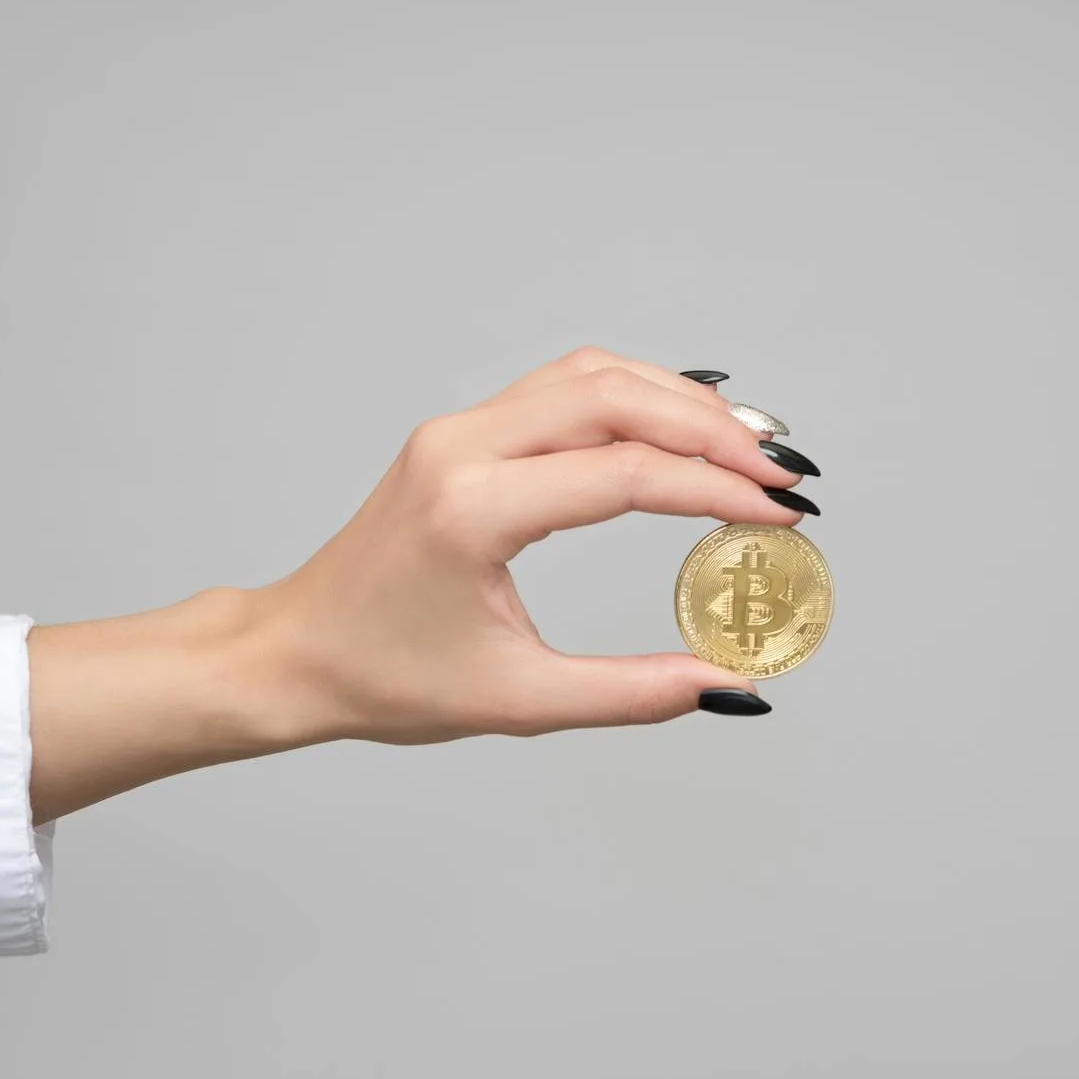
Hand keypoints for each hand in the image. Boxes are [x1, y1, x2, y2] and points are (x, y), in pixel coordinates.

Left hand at [26, 348, 820, 820]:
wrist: (295, 651)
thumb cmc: (387, 680)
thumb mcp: (520, 701)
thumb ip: (633, 692)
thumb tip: (731, 685)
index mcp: (473, 510)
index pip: (623, 474)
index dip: (715, 492)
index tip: (782, 516)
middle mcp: (461, 449)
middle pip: (614, 398)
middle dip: (712, 432)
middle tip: (783, 474)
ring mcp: (457, 430)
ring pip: (590, 376)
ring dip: (676, 401)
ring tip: (749, 444)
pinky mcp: (461, 433)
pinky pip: (562, 389)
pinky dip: (632, 397)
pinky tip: (680, 423)